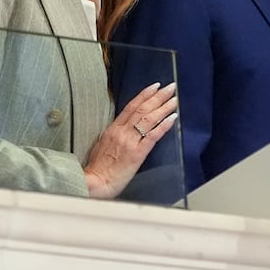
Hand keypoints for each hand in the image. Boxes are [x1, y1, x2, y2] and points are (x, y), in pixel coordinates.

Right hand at [83, 81, 179, 198]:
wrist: (94, 183)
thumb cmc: (98, 168)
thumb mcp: (102, 144)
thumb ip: (114, 135)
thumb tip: (123, 128)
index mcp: (113, 129)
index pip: (131, 107)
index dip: (144, 95)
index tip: (154, 86)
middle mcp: (122, 132)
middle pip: (142, 109)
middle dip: (158, 97)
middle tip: (170, 87)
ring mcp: (130, 142)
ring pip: (149, 119)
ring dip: (163, 107)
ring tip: (174, 99)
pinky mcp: (137, 154)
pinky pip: (153, 136)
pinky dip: (163, 125)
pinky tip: (172, 118)